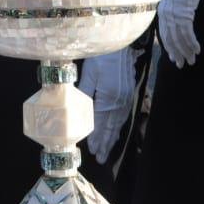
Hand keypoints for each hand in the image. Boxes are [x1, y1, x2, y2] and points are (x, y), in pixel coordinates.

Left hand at [79, 49, 134, 164]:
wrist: (121, 45)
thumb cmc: (102, 57)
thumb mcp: (89, 73)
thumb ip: (84, 92)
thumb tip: (74, 109)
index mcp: (108, 97)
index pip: (100, 122)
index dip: (96, 137)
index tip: (92, 150)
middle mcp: (120, 101)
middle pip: (111, 126)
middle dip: (105, 143)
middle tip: (100, 158)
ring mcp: (127, 98)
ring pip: (119, 123)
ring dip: (112, 137)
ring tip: (107, 150)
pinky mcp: (129, 94)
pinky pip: (124, 115)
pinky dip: (119, 127)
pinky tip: (115, 132)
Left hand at [158, 0, 202, 67]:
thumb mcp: (174, 2)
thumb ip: (174, 13)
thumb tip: (179, 23)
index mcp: (162, 14)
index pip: (165, 36)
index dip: (170, 48)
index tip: (175, 58)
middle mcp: (166, 17)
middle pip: (171, 41)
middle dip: (177, 54)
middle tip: (183, 64)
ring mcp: (174, 17)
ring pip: (179, 40)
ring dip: (187, 51)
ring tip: (192, 60)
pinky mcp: (184, 15)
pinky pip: (188, 34)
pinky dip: (192, 43)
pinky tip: (197, 50)